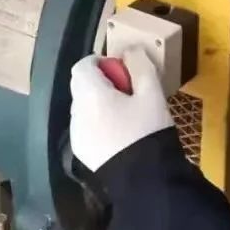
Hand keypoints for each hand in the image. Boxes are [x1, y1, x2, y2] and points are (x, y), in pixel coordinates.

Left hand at [70, 47, 173, 171]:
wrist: (144, 179)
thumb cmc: (148, 131)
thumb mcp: (152, 94)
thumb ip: (140, 66)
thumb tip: (130, 51)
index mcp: (90, 94)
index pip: (83, 66)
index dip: (101, 62)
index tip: (122, 71)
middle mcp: (77, 112)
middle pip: (82, 86)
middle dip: (101, 83)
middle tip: (128, 93)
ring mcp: (77, 134)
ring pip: (84, 108)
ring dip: (99, 104)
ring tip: (126, 116)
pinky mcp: (82, 151)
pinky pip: (86, 127)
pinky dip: (98, 124)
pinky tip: (120, 135)